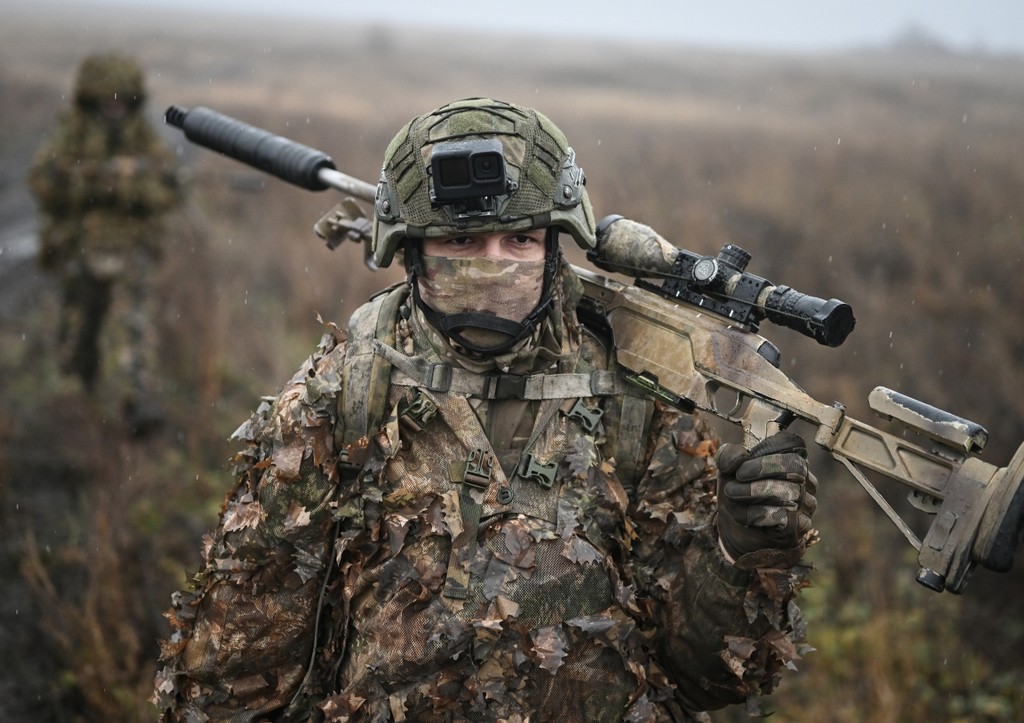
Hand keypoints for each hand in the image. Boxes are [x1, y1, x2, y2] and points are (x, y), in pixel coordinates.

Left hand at [716, 431, 816, 564]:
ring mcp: (805, 505)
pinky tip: (743, 516)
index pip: (794, 443)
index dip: (769, 446)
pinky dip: (756, 514)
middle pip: (796, 465)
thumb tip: (738, 458)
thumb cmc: (738, 496)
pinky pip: (783, 516)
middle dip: (763, 467)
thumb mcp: (727, 471)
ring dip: (753, 492)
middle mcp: (805, 481)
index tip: (745, 458)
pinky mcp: (799, 527)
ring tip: (732, 494)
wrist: (737, 533)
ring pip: (788, 492)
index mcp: (790, 461)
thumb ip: (730, 456)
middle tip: (738, 476)